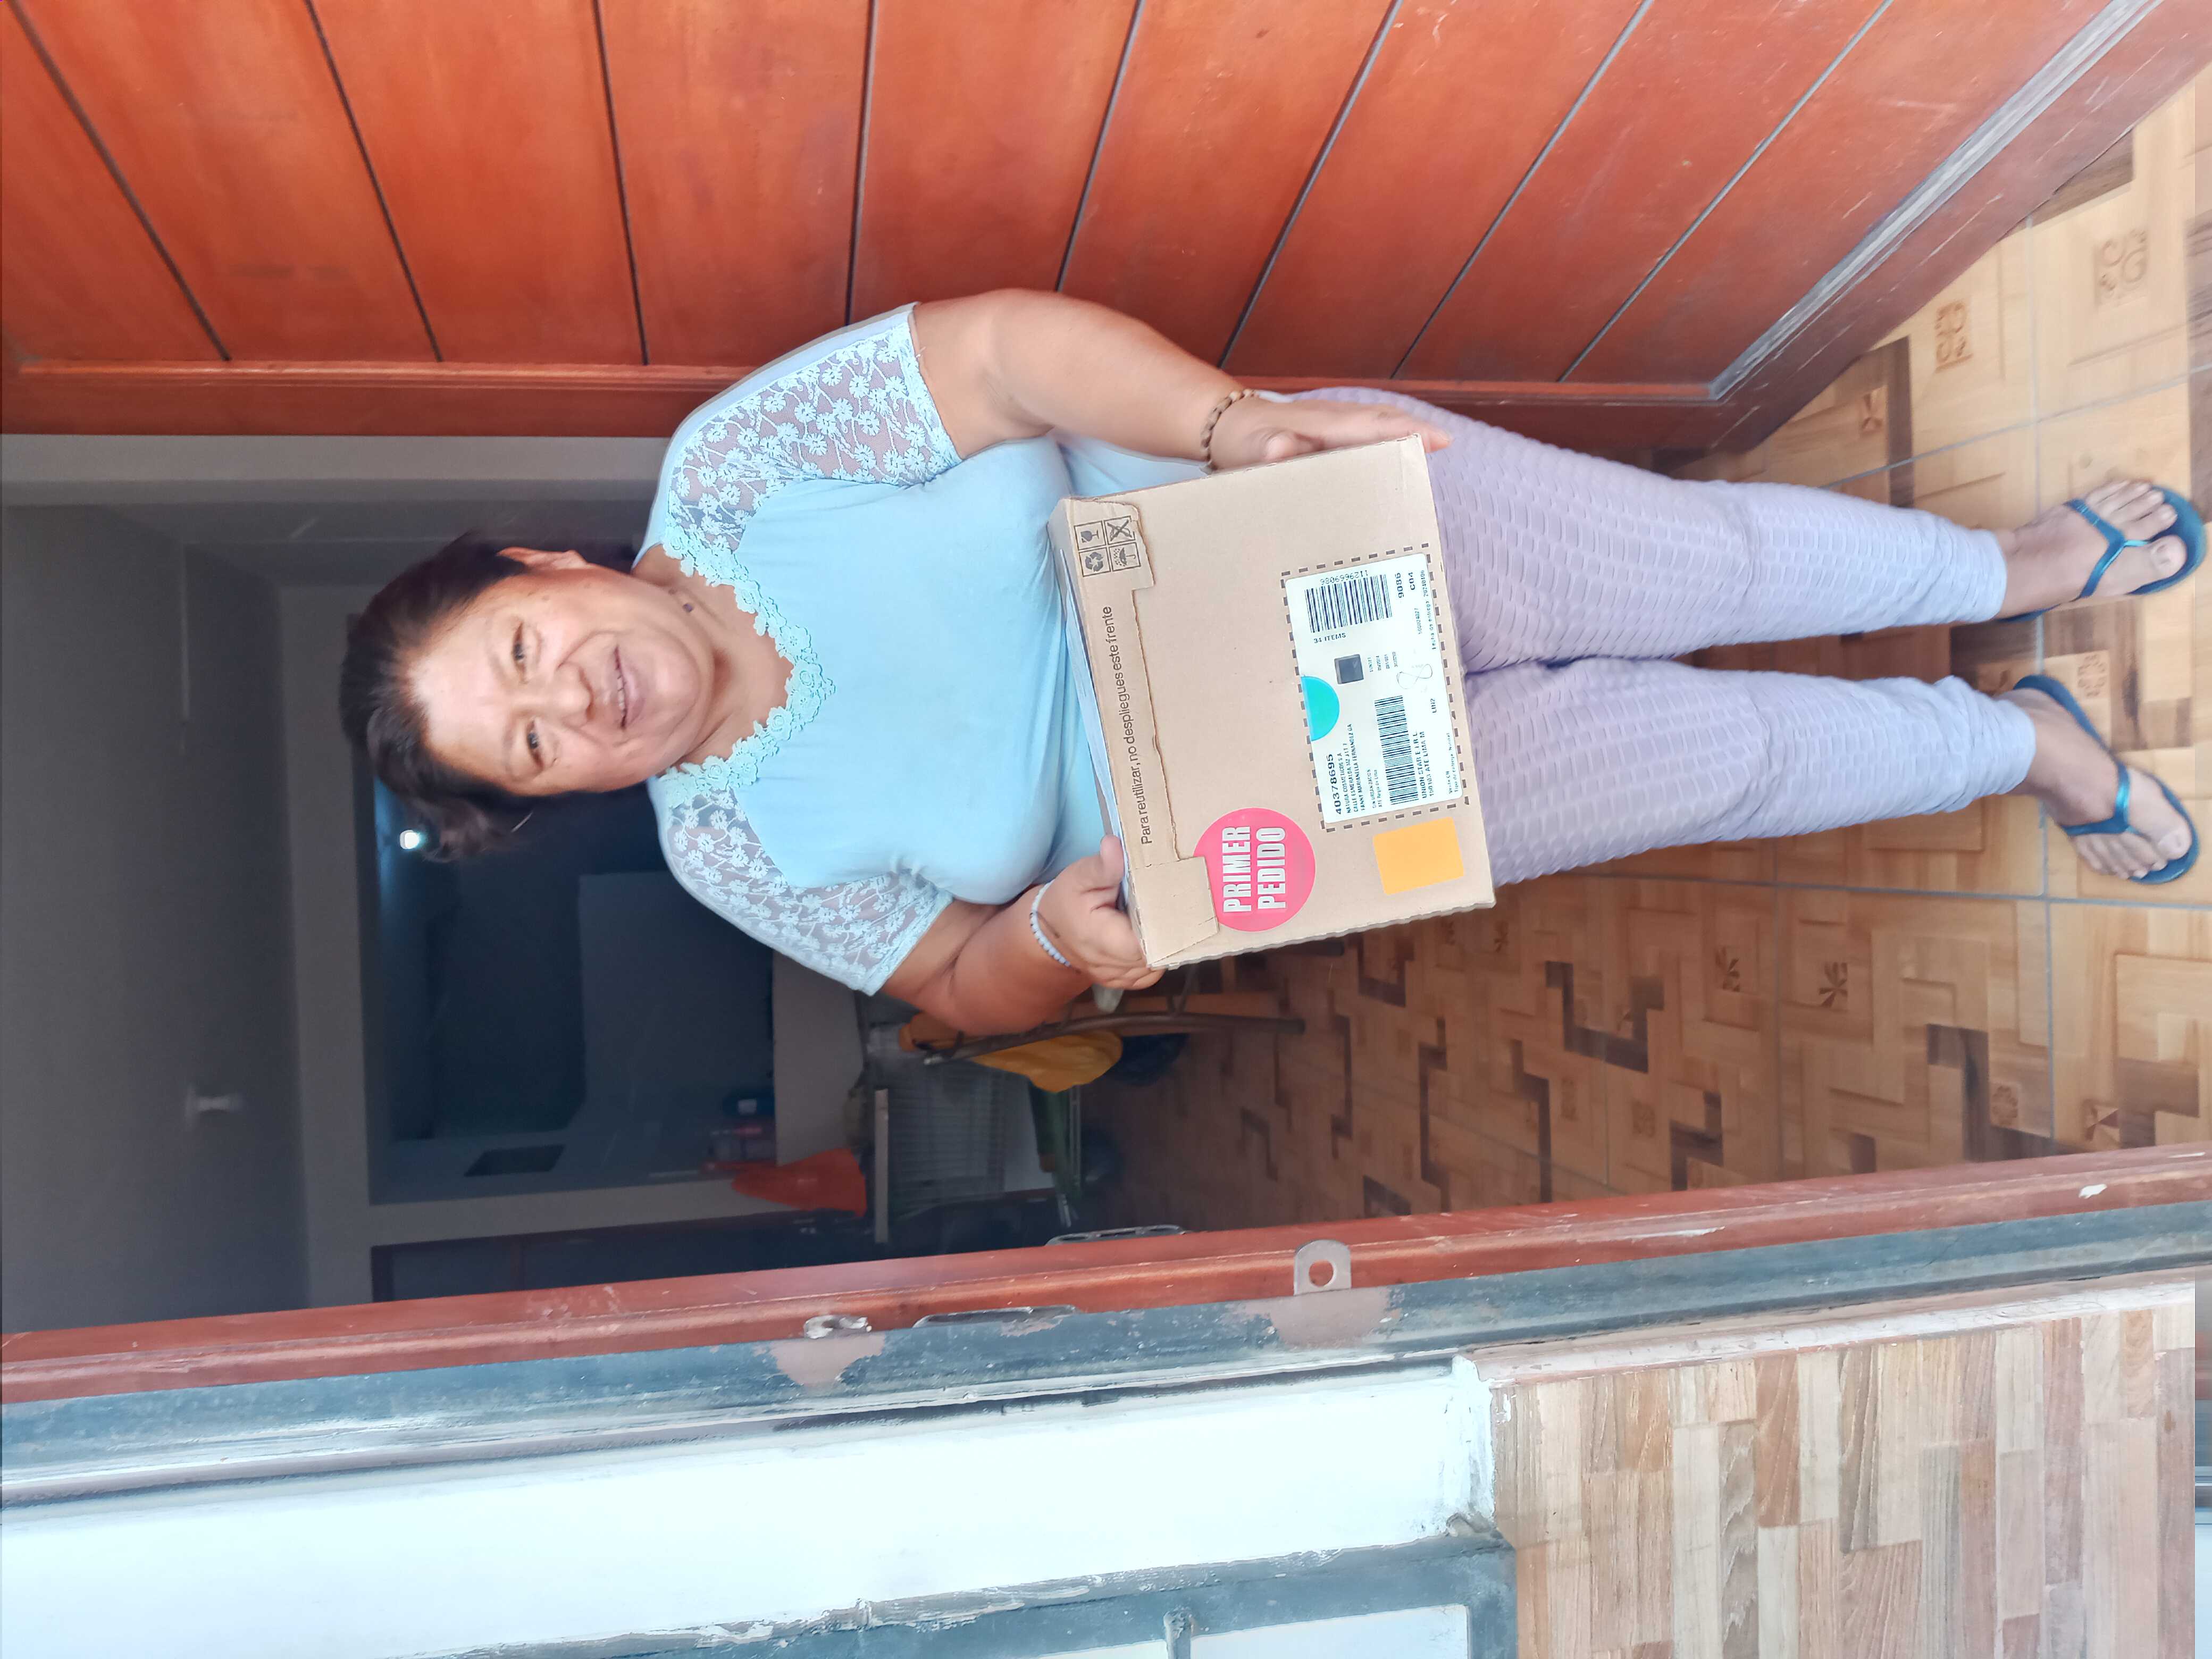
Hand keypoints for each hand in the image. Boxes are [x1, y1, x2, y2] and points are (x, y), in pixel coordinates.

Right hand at [1036, 836, 1161, 990]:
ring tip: (1168, 918)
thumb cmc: (1067, 900)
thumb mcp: (1079, 876)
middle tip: (1177, 905)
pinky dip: (1157, 956)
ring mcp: (1116, 978)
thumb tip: (1115, 846)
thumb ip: (1102, 865)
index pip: (1146, 943)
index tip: (1175, 902)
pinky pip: (1150, 973)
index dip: (1165, 925)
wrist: (1051, 930)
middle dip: (1170, 931)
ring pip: (1157, 966)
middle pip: (1156, 955)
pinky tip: (1156, 936)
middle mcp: (1108, 966)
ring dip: (1165, 944)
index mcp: (1099, 938)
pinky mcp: (1121, 981)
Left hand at [1208, 395, 1452, 470]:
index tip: (1437, 439)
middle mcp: (1330, 417)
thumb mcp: (1247, 450)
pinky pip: (1362, 430)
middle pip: (1380, 419)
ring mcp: (1329, 421)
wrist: (1224, 425)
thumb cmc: (1239, 442)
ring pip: (1374, 422)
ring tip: (1429, 448)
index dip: (1405, 432)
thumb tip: (1282, 448)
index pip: (1370, 426)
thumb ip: (1265, 450)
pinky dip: (1384, 436)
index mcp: (1319, 424)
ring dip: (1402, 431)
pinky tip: (1393, 454)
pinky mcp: (1326, 429)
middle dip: (1414, 429)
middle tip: (1444, 444)